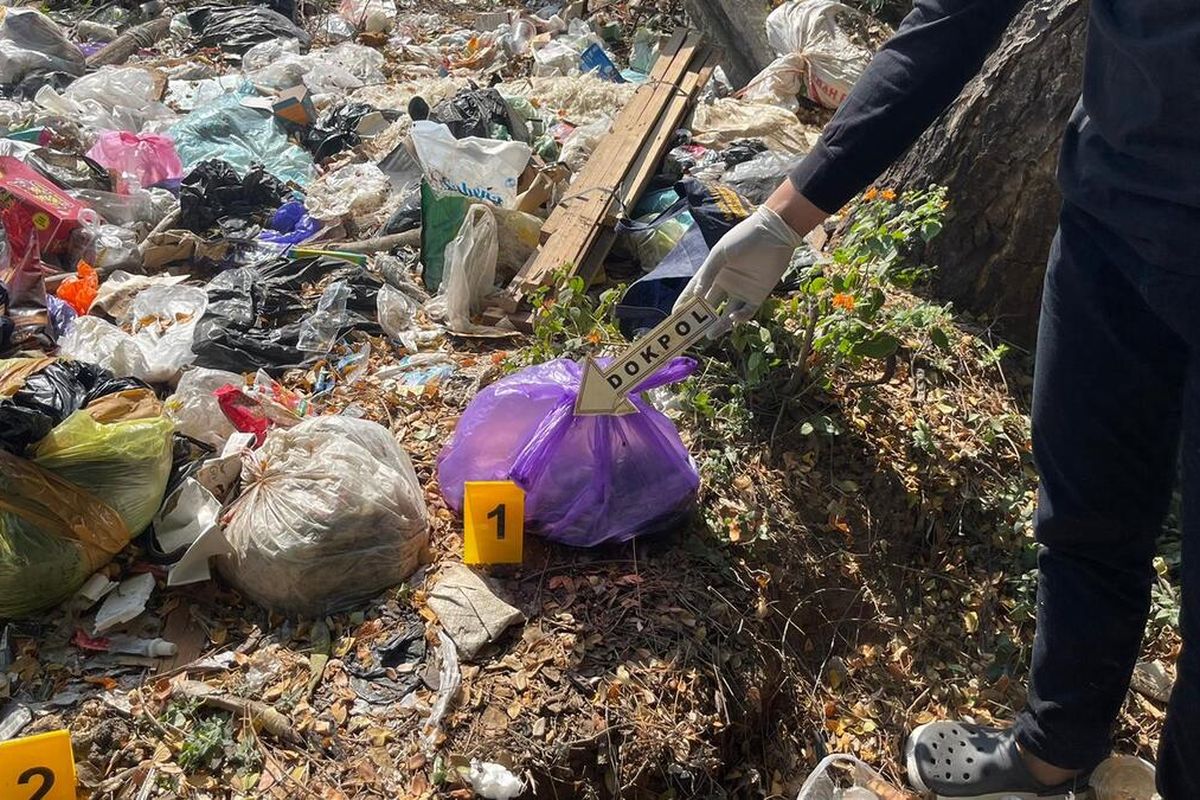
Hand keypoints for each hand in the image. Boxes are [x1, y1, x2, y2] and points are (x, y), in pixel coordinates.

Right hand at [674, 180, 825, 336]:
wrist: (772, 234)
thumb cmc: (743, 239)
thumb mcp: (721, 254)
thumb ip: (708, 274)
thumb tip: (697, 295)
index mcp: (713, 273)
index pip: (694, 292)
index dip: (684, 303)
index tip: (675, 315)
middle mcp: (725, 284)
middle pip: (709, 306)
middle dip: (700, 319)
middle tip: (691, 332)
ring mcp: (741, 291)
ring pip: (726, 315)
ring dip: (718, 325)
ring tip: (710, 335)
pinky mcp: (757, 296)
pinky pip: (746, 312)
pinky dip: (739, 318)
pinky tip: (733, 318)